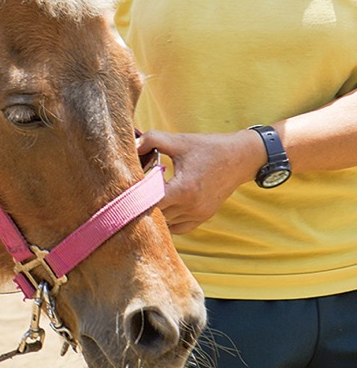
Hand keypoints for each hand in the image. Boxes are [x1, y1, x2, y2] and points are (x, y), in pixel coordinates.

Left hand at [137, 129, 264, 233]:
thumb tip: (131, 146)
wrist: (241, 158)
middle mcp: (191, 207)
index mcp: (183, 189)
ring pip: (165, 222)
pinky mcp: (203, 217)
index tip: (126, 185)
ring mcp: (198, 214)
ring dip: (154, 211)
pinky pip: (178, 227)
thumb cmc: (209, 148)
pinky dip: (167, 219)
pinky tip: (161, 204)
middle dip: (141, 202)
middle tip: (134, 187)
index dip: (134, 195)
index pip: (149, 203)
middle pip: (154, 214)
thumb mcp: (179, 140)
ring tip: (147, 194)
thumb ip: (151, 140)